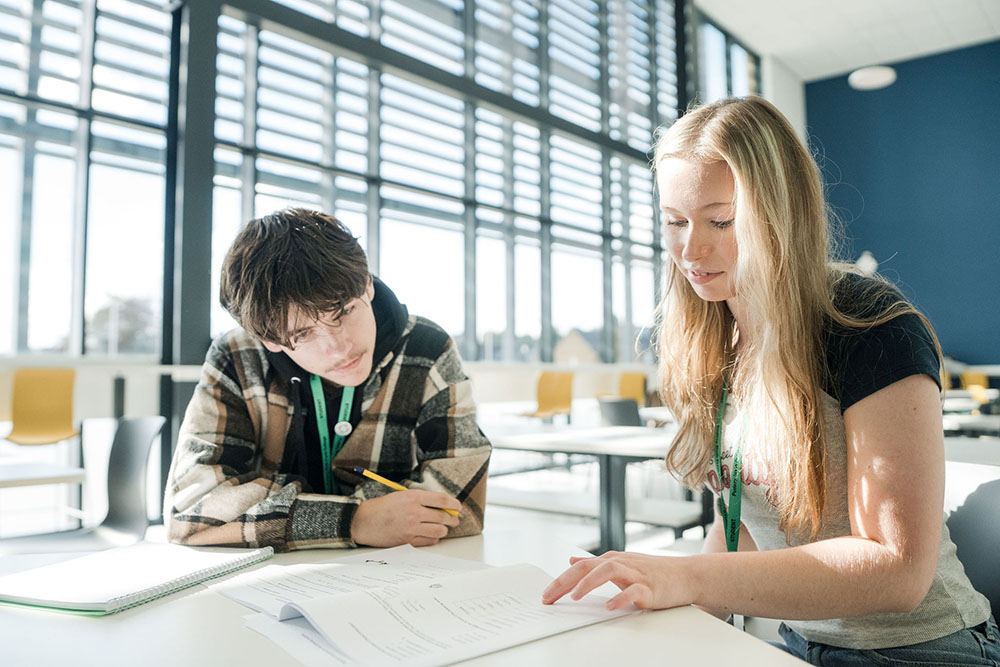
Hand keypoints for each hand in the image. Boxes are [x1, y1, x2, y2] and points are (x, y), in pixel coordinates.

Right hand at [350, 490, 460, 547]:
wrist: (364, 521)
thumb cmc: (383, 507)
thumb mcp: (402, 495)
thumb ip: (422, 499)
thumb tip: (443, 505)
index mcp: (413, 497)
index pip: (442, 499)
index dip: (454, 503)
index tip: (458, 506)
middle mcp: (414, 512)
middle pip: (443, 516)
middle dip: (453, 519)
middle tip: (455, 520)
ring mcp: (411, 528)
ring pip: (439, 530)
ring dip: (444, 529)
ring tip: (443, 528)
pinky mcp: (408, 541)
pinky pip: (429, 541)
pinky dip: (434, 538)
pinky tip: (432, 535)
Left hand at [541, 551, 693, 610]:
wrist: (687, 575)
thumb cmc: (653, 572)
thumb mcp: (621, 565)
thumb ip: (595, 564)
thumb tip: (572, 561)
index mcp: (611, 560)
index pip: (579, 567)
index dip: (560, 580)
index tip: (546, 595)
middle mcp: (621, 564)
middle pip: (588, 567)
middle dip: (566, 581)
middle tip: (550, 596)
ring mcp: (635, 575)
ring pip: (608, 571)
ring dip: (590, 582)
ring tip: (576, 596)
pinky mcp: (650, 588)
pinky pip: (633, 591)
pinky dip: (621, 597)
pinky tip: (610, 606)